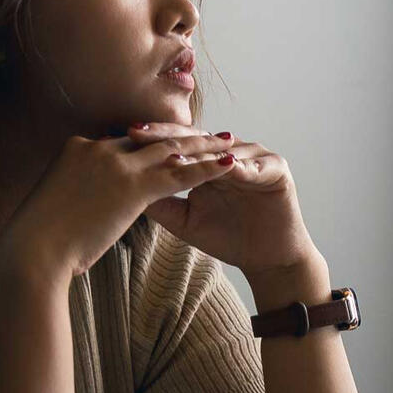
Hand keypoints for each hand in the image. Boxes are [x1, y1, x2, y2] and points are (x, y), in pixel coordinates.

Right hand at [0, 131, 242, 279]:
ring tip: (229, 142)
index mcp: (77, 147)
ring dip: (204, 146)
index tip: (171, 140)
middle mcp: (97, 148)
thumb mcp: (55, 206)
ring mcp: (116, 164)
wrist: (32, 250)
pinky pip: (180, 174)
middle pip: (151, 137)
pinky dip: (208, 169)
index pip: (122, 141)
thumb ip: (75, 195)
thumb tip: (82, 207)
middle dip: (183, 135)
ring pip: (171, 150)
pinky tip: (229, 165)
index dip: (151, 141)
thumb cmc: (36, 240)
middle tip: (209, 132)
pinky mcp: (133, 187)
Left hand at [124, 123, 318, 274]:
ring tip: (177, 155)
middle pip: (194, 139)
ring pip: (223, 150)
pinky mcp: (277, 168)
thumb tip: (120, 188)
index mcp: (206, 160)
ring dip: (202, 153)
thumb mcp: (184, 219)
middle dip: (166, 138)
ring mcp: (254, 157)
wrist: (267, 259)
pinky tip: (226, 167)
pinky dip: (242, 167)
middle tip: (137, 133)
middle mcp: (229, 151)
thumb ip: (158, 202)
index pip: (174, 143)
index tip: (115, 141)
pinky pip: (257, 166)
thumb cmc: (227, 238)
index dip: (147, 143)